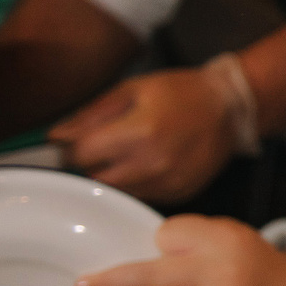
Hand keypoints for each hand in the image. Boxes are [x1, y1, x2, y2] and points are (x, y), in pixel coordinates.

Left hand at [50, 68, 234, 204]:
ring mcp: (168, 183)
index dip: (71, 146)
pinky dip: (136, 183)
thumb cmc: (180, 93)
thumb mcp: (132, 90)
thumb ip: (91, 114)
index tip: (76, 140)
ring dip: (112, 175)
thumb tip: (56, 137)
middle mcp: (154, 163)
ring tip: (128, 152)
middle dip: (91, 163)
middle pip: (95, 178)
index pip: (81, 153)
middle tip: (101, 146)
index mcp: (140, 131)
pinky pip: (141, 196)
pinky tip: (148, 162)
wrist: (229, 109)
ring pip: (116, 191)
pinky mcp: (178, 194)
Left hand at [76, 215, 285, 285]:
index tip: (149, 249)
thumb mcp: (234, 236)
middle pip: (148, 275)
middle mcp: (217, 271)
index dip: (155, 242)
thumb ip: (194, 237)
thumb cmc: (258, 269)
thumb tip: (143, 251)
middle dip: (108, 282)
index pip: (168, 235)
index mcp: (221, 239)